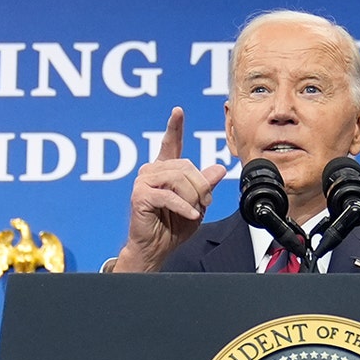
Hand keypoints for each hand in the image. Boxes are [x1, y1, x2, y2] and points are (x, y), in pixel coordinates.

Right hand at [114, 107, 227, 271]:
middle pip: (186, 166)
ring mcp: (143, 181)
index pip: (170, 143)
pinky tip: (191, 215)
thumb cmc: (173, 226)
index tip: (178, 111)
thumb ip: (206, 185)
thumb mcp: (197, 204)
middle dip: (200, 187)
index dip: (174, 127)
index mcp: (165, 170)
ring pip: (179, 179)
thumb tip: (219, 168)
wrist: (156, 248)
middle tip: (204, 204)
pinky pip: (170, 196)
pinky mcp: (140, 195)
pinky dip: (184, 207)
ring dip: (193, 197)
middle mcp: (152, 171)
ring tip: (194, 211)